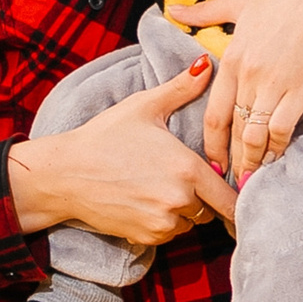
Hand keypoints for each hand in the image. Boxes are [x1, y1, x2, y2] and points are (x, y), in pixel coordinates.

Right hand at [8, 61, 235, 246]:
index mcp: (188, 170)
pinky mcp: (146, 238)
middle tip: (182, 179)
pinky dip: (164, 223)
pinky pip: (169, 234)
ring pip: (190, 223)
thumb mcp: (144, 107)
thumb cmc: (105, 137)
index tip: (236, 191)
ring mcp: (162, 223)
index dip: (237, 195)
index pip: (231, 198)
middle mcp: (179, 201)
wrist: (66, 173)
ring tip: (159, 187)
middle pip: (211, 210)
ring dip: (183, 212)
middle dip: (204, 198)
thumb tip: (205, 63)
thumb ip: (181, 88)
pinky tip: (144, 200)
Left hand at [181, 0, 302, 180]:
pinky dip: (278, 148)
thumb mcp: (241, 0)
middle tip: (229, 184)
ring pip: (255, 134)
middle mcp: (250, 75)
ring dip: (252, 161)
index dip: (211, 143)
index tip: (211, 162)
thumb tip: (172, 9)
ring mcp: (276, 84)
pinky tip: (276, 159)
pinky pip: (284, 129)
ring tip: (251, 180)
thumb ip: (205, 12)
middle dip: (230, 160)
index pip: (213, 113)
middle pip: (233, 129)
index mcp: (233, 58)